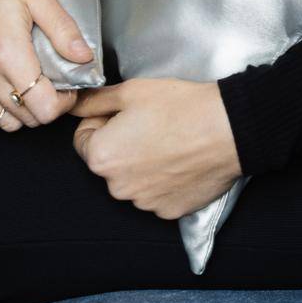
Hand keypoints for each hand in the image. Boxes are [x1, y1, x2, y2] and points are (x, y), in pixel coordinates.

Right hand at [0, 0, 96, 133]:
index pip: (44, 108)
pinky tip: (5, 92)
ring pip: (3, 122)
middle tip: (51, 84)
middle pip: (26, 118)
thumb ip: (62, 27)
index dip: (63, 103)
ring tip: (29, 86)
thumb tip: (85, 57)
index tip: (67, 88)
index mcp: (7, 52)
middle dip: (46, 105)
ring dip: (22, 112)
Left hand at [69, 77, 242, 218]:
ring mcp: (144, 203)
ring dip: (142, 163)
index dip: (101, 122)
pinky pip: (155, 193)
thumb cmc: (179, 107)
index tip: (123, 114)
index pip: (82, 140)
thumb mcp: (131, 91)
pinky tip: (180, 159)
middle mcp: (117, 187)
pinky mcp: (168, 211)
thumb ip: (95, 101)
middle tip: (149, 124)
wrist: (227, 129)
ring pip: (132, 179)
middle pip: (108, 162)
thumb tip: (75, 104)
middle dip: (121, 144)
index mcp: (102, 157)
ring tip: (169, 140)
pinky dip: (163, 179)